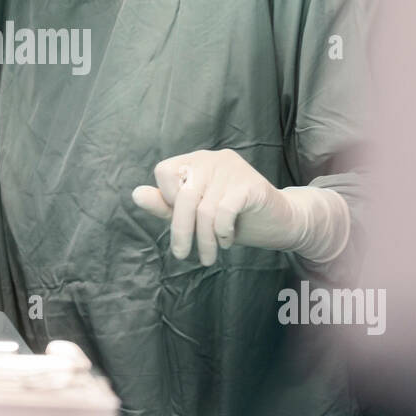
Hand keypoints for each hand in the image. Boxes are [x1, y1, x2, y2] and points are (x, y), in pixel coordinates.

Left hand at [131, 149, 301, 265]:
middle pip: (182, 196)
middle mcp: (212, 159)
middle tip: (184, 256)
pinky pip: (224, 211)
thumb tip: (136, 195)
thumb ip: (166, 205)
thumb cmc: (233, 218)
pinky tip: (227, 240)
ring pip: (204, 210)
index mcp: (196, 160)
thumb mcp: (194, 215)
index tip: (179, 221)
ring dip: (204, 240)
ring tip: (210, 255)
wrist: (279, 222)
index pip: (164, 172)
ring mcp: (233, 168)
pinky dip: (222, 232)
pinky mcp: (251, 184)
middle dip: (181, 231)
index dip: (166, 199)